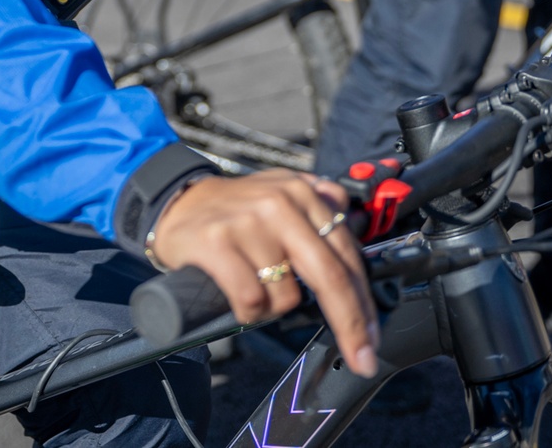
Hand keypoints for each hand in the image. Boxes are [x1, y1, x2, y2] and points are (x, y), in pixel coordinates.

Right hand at [152, 169, 378, 376]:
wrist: (180, 201)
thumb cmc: (238, 210)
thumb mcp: (284, 195)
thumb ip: (321, 206)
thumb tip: (359, 230)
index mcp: (302, 193)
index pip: (345, 255)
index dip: (364, 303)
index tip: (371, 338)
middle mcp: (279, 202)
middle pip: (329, 276)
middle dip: (349, 325)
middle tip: (360, 358)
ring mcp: (248, 221)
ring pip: (286, 296)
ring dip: (273, 307)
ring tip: (254, 286)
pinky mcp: (217, 241)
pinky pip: (251, 299)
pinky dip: (248, 311)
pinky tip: (237, 295)